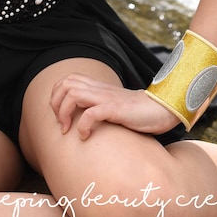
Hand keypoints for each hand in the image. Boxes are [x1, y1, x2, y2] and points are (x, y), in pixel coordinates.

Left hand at [50, 72, 180, 139]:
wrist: (161, 109)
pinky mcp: (115, 109)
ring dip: (64, 112)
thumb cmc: (137, 113)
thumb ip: (98, 106)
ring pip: (73, 93)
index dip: (56, 95)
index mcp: (98, 86)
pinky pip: (91, 113)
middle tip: (61, 124)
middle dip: (55, 103)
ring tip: (68, 130)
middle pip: (65, 83)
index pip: (67, 79)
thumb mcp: (113, 106)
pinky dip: (82, 125)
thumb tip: (81, 119)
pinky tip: (84, 136)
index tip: (60, 116)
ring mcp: (107, 98)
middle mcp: (99, 89)